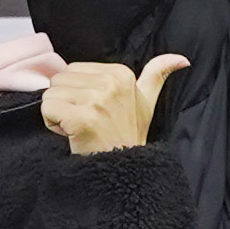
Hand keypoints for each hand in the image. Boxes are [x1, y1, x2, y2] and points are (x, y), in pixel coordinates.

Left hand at [42, 53, 186, 155]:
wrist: (124, 169)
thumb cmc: (128, 135)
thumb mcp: (146, 102)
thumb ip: (157, 75)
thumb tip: (182, 59)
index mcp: (122, 73)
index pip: (72, 69)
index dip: (77, 91)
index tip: (95, 110)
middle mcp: (111, 83)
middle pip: (59, 79)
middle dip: (66, 101)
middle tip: (86, 120)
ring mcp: (97, 100)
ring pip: (51, 94)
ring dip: (58, 113)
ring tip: (80, 127)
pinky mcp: (82, 118)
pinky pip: (47, 108)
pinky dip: (52, 123)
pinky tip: (72, 134)